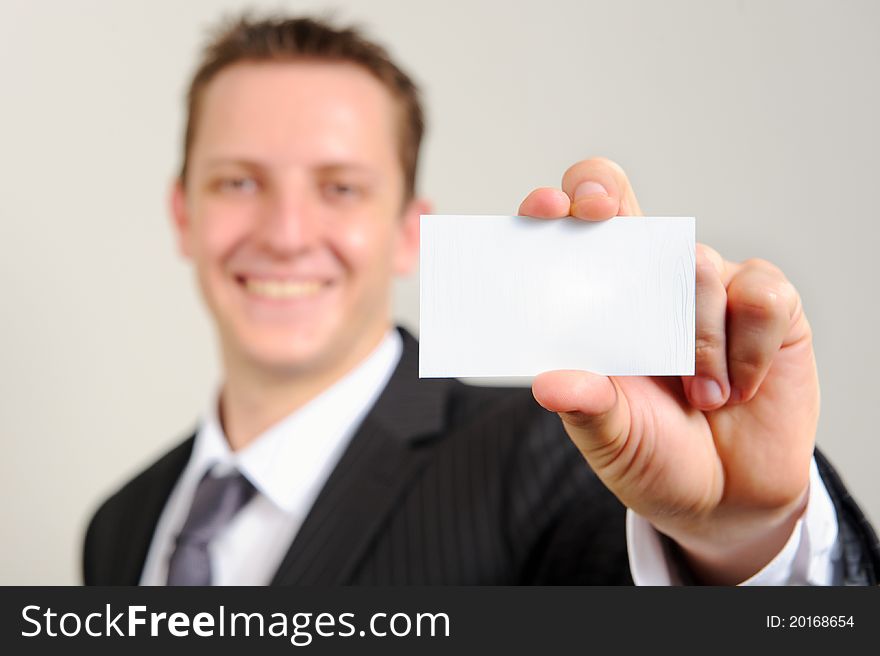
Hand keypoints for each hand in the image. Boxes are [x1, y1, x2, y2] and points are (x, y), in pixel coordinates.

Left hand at [522, 157, 818, 583]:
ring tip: (701, 398)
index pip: (565, 235)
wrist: (725, 496)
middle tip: (596, 214)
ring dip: (698, 340)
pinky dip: (750, 350)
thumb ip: (586, 406)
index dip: (554, 208)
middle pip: (617, 197)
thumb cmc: (653, 453)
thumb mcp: (609, 438)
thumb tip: (548, 384)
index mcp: (594, 306)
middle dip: (603, 194)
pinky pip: (761, 297)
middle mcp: (644, 280)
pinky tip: (740, 388)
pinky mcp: (766, 307)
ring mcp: (707, 288)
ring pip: (697, 263)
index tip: (545, 210)